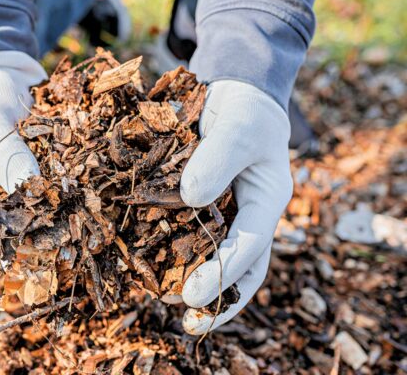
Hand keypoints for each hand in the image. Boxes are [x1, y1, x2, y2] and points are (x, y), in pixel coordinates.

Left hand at [179, 80, 292, 333]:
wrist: (235, 94)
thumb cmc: (246, 110)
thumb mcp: (238, 127)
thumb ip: (218, 160)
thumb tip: (190, 200)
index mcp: (266, 203)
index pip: (250, 249)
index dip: (222, 276)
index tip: (192, 297)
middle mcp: (245, 215)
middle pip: (237, 268)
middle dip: (214, 296)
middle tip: (183, 317)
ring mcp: (222, 211)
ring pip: (209, 254)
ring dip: (189, 277)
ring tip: (159, 295)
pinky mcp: (196, 202)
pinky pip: (183, 230)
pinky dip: (168, 246)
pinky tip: (143, 255)